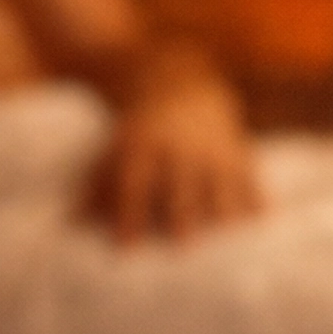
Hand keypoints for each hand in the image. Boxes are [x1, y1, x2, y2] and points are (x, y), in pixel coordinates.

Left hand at [88, 80, 263, 241]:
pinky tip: (262, 223)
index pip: (134, 184)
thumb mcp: (113, 150)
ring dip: (223, 211)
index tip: (126, 249)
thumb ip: (95, 187)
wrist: (181, 83)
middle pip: (180, 186)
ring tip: (228, 243)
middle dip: (182, 215)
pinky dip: (255, 198)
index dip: (129, 215)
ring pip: (220, 182)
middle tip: (182, 249)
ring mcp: (212, 148)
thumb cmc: (138, 133)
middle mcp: (179, 148)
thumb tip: (70, 225)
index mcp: (142, 147)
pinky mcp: (238, 150)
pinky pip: (249, 175)